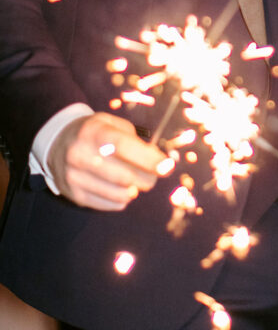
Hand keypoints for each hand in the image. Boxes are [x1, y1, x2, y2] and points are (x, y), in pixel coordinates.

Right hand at [47, 112, 167, 210]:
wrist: (57, 143)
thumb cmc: (95, 133)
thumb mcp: (112, 125)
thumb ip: (136, 140)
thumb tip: (159, 161)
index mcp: (93, 132)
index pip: (124, 147)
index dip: (148, 159)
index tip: (166, 166)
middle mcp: (80, 154)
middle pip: (124, 175)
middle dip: (147, 178)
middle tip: (153, 176)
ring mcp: (74, 177)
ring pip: (118, 193)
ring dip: (134, 190)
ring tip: (136, 183)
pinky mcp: (73, 195)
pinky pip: (108, 204)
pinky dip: (121, 199)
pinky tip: (121, 190)